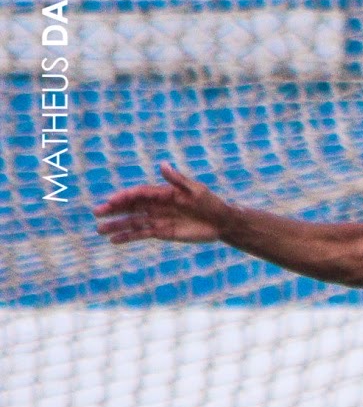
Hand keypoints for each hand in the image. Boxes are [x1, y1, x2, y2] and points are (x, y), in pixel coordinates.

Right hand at [94, 164, 228, 244]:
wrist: (221, 222)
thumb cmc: (210, 203)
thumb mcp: (196, 190)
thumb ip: (178, 180)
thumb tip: (163, 165)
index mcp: (162, 193)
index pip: (138, 194)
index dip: (125, 197)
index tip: (112, 201)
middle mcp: (156, 205)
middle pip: (131, 207)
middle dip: (114, 210)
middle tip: (97, 213)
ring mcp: (158, 219)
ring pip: (133, 222)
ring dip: (117, 225)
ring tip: (99, 230)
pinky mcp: (162, 232)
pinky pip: (142, 234)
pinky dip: (129, 237)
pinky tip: (114, 241)